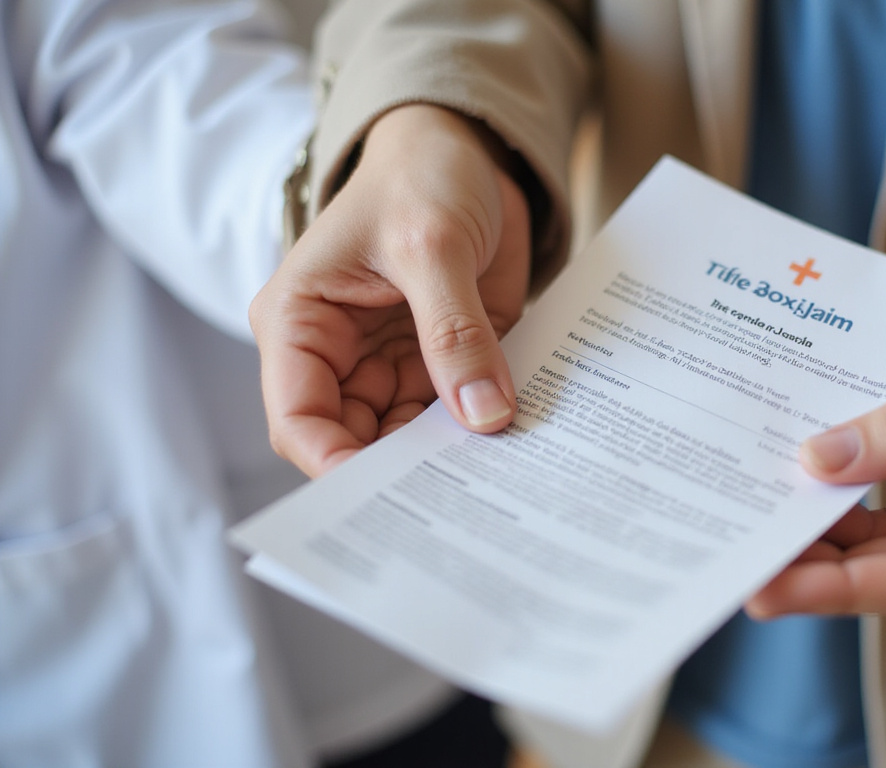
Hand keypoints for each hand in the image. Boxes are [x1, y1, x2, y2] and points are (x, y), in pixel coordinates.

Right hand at [249, 105, 530, 476]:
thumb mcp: (432, 245)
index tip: (391, 498)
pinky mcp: (441, 360)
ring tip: (501, 479)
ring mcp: (390, 361)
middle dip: (406, 470)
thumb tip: (484, 416)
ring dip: (453, 454)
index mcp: (298, 323)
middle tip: (464, 500)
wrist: (467, 150)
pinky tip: (520, 444)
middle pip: (358, 440)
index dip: (336, 466)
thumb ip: (454, 332)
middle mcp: (338, 354)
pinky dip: (484, 425)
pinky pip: (457, 410)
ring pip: (411, 436)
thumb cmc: (420, 175)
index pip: (300, 419)